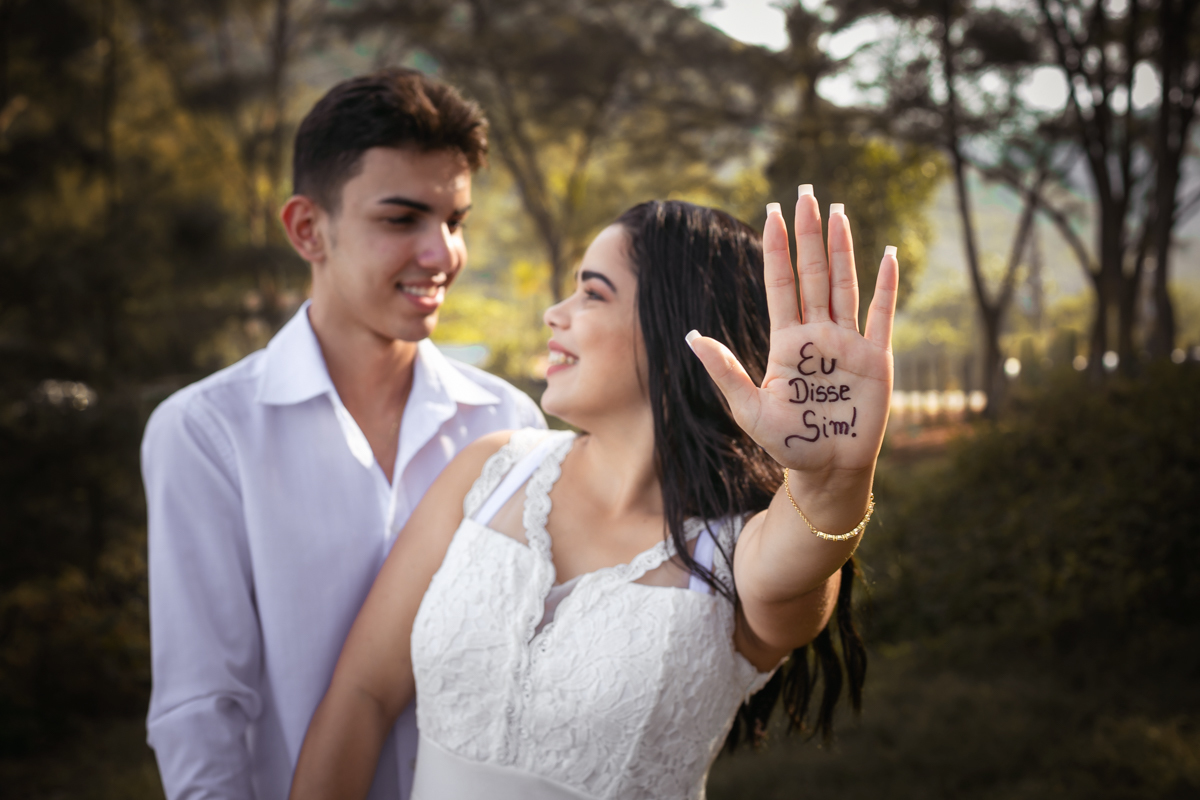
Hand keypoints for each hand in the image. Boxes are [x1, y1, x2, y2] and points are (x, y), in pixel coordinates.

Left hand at [688, 189, 895, 478]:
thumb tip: (690, 336)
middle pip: (812, 273)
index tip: (772, 213)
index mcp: (787, 342)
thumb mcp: (748, 407)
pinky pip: (882, 315)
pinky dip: (886, 285)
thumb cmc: (786, 444)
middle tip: (805, 192)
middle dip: (809, 233)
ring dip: (842, 247)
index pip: (780, 284)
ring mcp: (848, 344)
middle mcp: (818, 335)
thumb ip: (724, 370)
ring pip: (844, 284)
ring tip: (838, 211)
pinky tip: (887, 254)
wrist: (825, 470)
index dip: (777, 248)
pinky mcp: (875, 359)